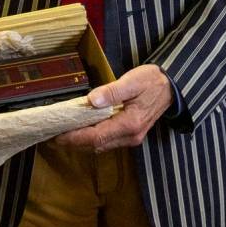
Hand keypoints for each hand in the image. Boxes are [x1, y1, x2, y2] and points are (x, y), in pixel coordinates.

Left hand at [55, 64, 173, 151]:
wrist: (172, 86)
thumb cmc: (152, 81)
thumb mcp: (132, 81)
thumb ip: (112, 91)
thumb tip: (92, 100)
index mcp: (130, 124)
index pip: (96, 136)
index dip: (75, 138)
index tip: (57, 135)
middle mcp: (130, 136)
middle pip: (96, 145)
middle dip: (74, 142)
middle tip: (53, 135)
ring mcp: (131, 137)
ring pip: (101, 145)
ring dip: (81, 142)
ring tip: (63, 133)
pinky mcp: (131, 134)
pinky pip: (107, 141)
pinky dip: (92, 138)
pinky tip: (81, 130)